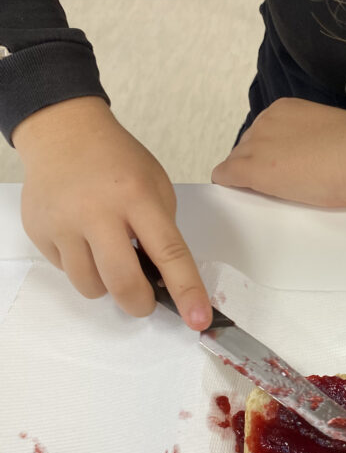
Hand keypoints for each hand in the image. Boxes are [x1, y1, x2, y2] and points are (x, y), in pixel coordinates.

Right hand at [13, 97, 211, 329]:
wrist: (64, 132)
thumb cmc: (117, 161)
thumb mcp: (155, 185)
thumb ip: (161, 230)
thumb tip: (166, 280)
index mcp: (137, 197)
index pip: (169, 252)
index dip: (187, 290)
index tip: (198, 319)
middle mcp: (97, 212)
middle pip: (122, 282)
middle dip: (140, 303)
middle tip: (145, 299)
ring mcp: (63, 224)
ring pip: (90, 286)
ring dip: (107, 285)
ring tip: (109, 256)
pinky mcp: (40, 232)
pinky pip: (66, 271)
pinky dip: (81, 266)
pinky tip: (83, 240)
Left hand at [211, 98, 345, 209]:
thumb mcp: (328, 133)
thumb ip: (311, 139)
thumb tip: (311, 155)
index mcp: (284, 109)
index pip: (264, 132)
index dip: (271, 152)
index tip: (283, 166)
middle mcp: (265, 122)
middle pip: (247, 146)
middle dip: (257, 164)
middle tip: (278, 183)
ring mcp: (257, 145)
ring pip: (237, 162)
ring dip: (246, 177)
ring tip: (265, 194)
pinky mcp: (253, 169)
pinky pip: (227, 175)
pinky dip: (229, 186)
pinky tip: (237, 195)